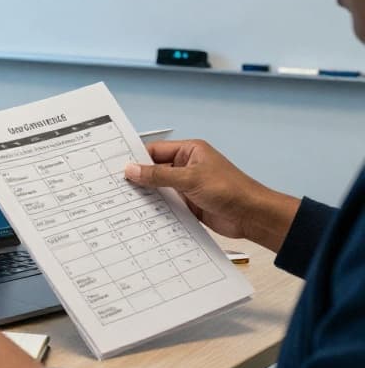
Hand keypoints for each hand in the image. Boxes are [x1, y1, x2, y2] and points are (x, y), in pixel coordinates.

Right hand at [123, 140, 299, 249]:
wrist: (252, 216)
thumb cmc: (230, 190)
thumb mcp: (190, 179)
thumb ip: (159, 175)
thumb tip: (132, 170)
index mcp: (189, 151)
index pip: (155, 151)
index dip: (136, 158)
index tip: (116, 167)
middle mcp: (186, 166)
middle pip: (154, 169)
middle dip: (138, 177)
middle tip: (115, 185)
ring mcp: (186, 185)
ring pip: (159, 188)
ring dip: (146, 194)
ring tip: (123, 200)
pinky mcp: (188, 203)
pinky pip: (166, 203)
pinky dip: (155, 207)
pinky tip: (141, 212)